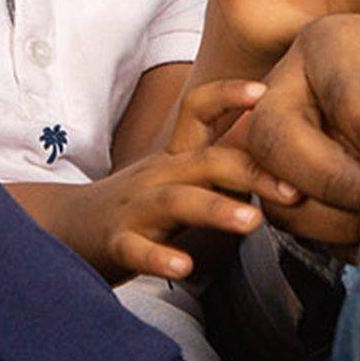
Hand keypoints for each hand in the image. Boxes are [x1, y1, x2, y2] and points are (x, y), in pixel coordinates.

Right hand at [42, 86, 297, 282]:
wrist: (63, 230)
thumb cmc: (138, 207)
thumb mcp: (180, 178)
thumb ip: (225, 166)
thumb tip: (288, 151)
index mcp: (176, 157)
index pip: (198, 111)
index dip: (229, 96)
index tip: (267, 92)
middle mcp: (158, 175)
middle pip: (205, 160)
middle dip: (251, 170)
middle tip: (296, 190)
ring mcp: (135, 208)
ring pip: (176, 202)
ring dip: (215, 209)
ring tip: (251, 222)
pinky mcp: (115, 244)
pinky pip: (136, 249)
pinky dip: (158, 257)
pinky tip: (183, 268)